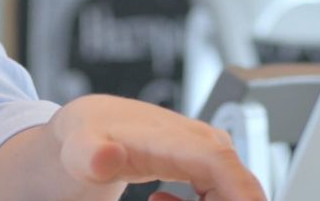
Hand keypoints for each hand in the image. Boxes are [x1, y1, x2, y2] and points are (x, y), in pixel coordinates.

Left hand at [47, 95, 265, 200]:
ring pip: (233, 191)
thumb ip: (90, 154)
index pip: (219, 163)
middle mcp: (202, 142)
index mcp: (175, 138)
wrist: (91, 126)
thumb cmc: (86, 136)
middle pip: (237, 186)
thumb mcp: (78, 149)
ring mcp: (209, 152)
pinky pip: (223, 192)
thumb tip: (104, 157)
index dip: (242, 192)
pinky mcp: (207, 162)